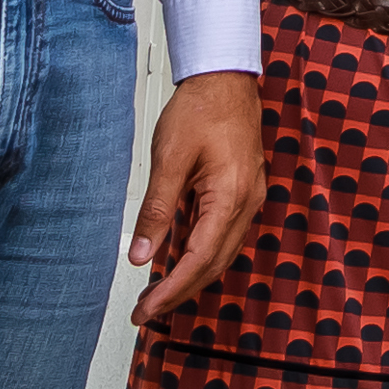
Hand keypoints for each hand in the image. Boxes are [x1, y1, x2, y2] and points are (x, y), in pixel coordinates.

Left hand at [132, 74, 267, 324]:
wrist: (225, 78)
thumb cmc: (201, 109)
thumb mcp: (170, 160)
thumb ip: (156, 211)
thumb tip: (139, 256)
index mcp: (231, 197)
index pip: (199, 259)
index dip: (172, 290)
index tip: (147, 310)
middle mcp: (247, 202)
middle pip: (214, 264)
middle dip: (180, 291)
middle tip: (145, 310)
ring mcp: (249, 197)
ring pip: (221, 253)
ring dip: (190, 276)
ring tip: (156, 291)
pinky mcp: (243, 191)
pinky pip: (224, 235)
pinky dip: (200, 254)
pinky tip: (176, 258)